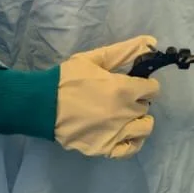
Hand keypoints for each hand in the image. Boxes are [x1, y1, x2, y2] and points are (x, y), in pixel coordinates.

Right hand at [56, 36, 158, 158]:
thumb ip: (125, 51)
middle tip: (122, 98)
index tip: (135, 84)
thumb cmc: (68, 79)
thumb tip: (152, 42)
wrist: (41, 104)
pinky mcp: (103, 148)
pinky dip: (132, 142)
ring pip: (144, 129)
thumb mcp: (95, 59)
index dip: (145, 85)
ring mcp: (115, 133)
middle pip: (145, 107)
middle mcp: (124, 113)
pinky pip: (130, 150)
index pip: (153, 89)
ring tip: (125, 116)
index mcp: (123, 90)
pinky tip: (124, 134)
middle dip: (137, 101)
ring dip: (138, 120)